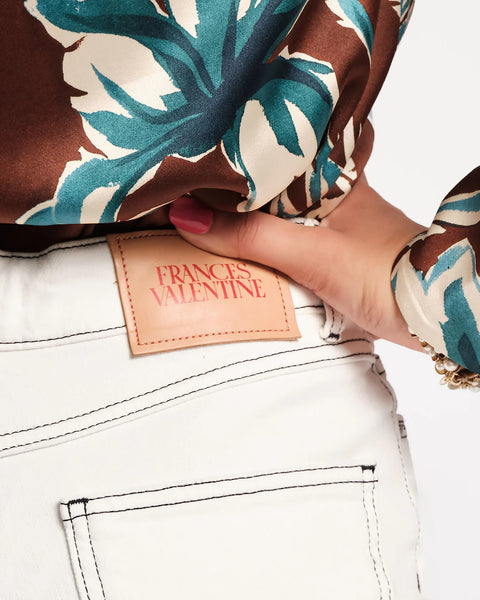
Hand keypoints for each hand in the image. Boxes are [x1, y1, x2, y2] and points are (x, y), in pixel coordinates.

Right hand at [169, 175, 425, 350]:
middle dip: (239, 187)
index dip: (240, 152)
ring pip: (283, 214)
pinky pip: (292, 242)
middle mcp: (336, 196)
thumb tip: (187, 217)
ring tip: (207, 215)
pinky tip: (246, 250)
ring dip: (252, 219)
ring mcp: (338, 227)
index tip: (201, 154)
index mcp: (334, 176)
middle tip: (194, 185)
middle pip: (276, 185)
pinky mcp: (338, 256)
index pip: (278, 151)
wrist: (431, 315)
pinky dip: (268, 245)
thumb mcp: (310, 253)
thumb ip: (251, 236)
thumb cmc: (385, 272)